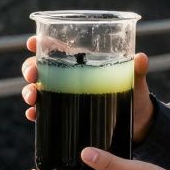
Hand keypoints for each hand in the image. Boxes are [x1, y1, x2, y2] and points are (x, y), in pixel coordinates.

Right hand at [21, 37, 155, 142]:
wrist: (138, 126)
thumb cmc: (135, 97)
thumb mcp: (136, 82)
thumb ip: (137, 70)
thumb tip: (140, 57)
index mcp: (82, 63)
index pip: (56, 48)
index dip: (41, 43)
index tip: (32, 43)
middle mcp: (68, 78)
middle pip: (40, 67)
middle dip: (29, 68)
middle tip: (32, 74)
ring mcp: (65, 97)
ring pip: (37, 89)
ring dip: (29, 91)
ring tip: (33, 96)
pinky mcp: (66, 115)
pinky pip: (45, 113)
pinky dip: (36, 113)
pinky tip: (33, 115)